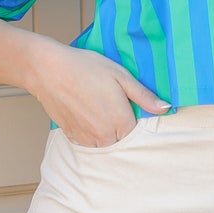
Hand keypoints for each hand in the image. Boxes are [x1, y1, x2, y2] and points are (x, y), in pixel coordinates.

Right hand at [24, 37, 169, 145]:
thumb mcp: (120, 76)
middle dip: (120, 127)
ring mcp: (87, 139)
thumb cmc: (85, 68)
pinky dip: (91, 133)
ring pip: (105, 144)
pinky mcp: (72, 137)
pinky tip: (85, 113)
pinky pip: (89, 142)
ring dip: (106, 132)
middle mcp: (104, 136)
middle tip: (109, 103)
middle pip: (122, 140)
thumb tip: (165, 108)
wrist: (48, 69)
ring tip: (96, 107)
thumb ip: (144, 96)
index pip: (138, 132)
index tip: (127, 105)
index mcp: (121, 121)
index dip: (134, 118)